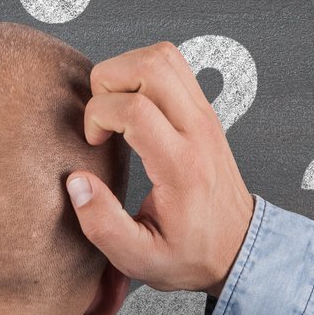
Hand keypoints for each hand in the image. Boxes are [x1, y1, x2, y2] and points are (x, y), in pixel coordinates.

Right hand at [65, 41, 256, 296]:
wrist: (238, 249)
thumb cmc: (189, 255)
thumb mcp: (139, 259)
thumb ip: (101, 225)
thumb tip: (76, 182)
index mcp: (182, 167)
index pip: (135, 109)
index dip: (98, 115)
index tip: (93, 143)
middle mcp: (198, 131)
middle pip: (152, 64)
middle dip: (108, 79)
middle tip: (100, 115)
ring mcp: (205, 115)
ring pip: (164, 55)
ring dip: (126, 70)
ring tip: (113, 107)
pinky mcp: (204, 111)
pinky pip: (172, 67)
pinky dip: (141, 74)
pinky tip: (131, 108)